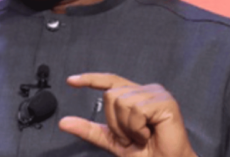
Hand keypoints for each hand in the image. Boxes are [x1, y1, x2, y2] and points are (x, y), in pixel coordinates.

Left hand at [59, 73, 196, 156]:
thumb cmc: (146, 153)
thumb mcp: (112, 141)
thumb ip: (89, 130)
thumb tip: (64, 123)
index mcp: (134, 95)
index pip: (109, 81)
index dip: (90, 79)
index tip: (70, 81)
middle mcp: (145, 90)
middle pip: (110, 95)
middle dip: (115, 123)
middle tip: (132, 137)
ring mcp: (156, 93)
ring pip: (121, 102)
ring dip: (127, 128)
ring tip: (142, 136)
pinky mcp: (165, 102)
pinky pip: (136, 110)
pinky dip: (137, 128)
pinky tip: (149, 134)